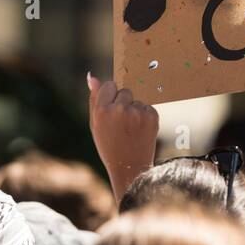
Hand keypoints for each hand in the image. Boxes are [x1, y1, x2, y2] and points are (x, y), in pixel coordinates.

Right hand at [87, 75, 158, 199]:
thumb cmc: (109, 145)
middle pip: (125, 91)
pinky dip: (145, 117)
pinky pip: (147, 107)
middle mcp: (120, 109)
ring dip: (135, 111)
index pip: (110, 85)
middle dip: (123, 103)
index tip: (111, 110)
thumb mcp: (96, 124)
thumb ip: (94, 99)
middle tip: (121, 124)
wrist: (129, 167)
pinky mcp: (152, 116)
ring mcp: (138, 112)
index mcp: (103, 110)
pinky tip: (140, 131)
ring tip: (130, 130)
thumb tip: (92, 76)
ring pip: (137, 101)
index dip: (111, 97)